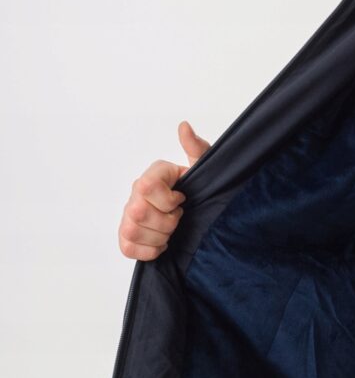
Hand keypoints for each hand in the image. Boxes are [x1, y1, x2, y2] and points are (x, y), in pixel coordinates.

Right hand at [117, 120, 210, 260]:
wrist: (200, 214)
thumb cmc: (202, 189)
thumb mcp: (205, 168)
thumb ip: (196, 148)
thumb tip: (184, 126)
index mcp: (153, 175)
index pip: (147, 186)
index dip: (167, 199)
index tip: (182, 200)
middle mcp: (136, 193)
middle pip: (138, 212)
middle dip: (166, 222)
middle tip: (179, 218)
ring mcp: (128, 215)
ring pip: (131, 230)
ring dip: (158, 237)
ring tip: (171, 232)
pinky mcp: (127, 236)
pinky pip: (126, 247)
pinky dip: (148, 251)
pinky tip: (162, 244)